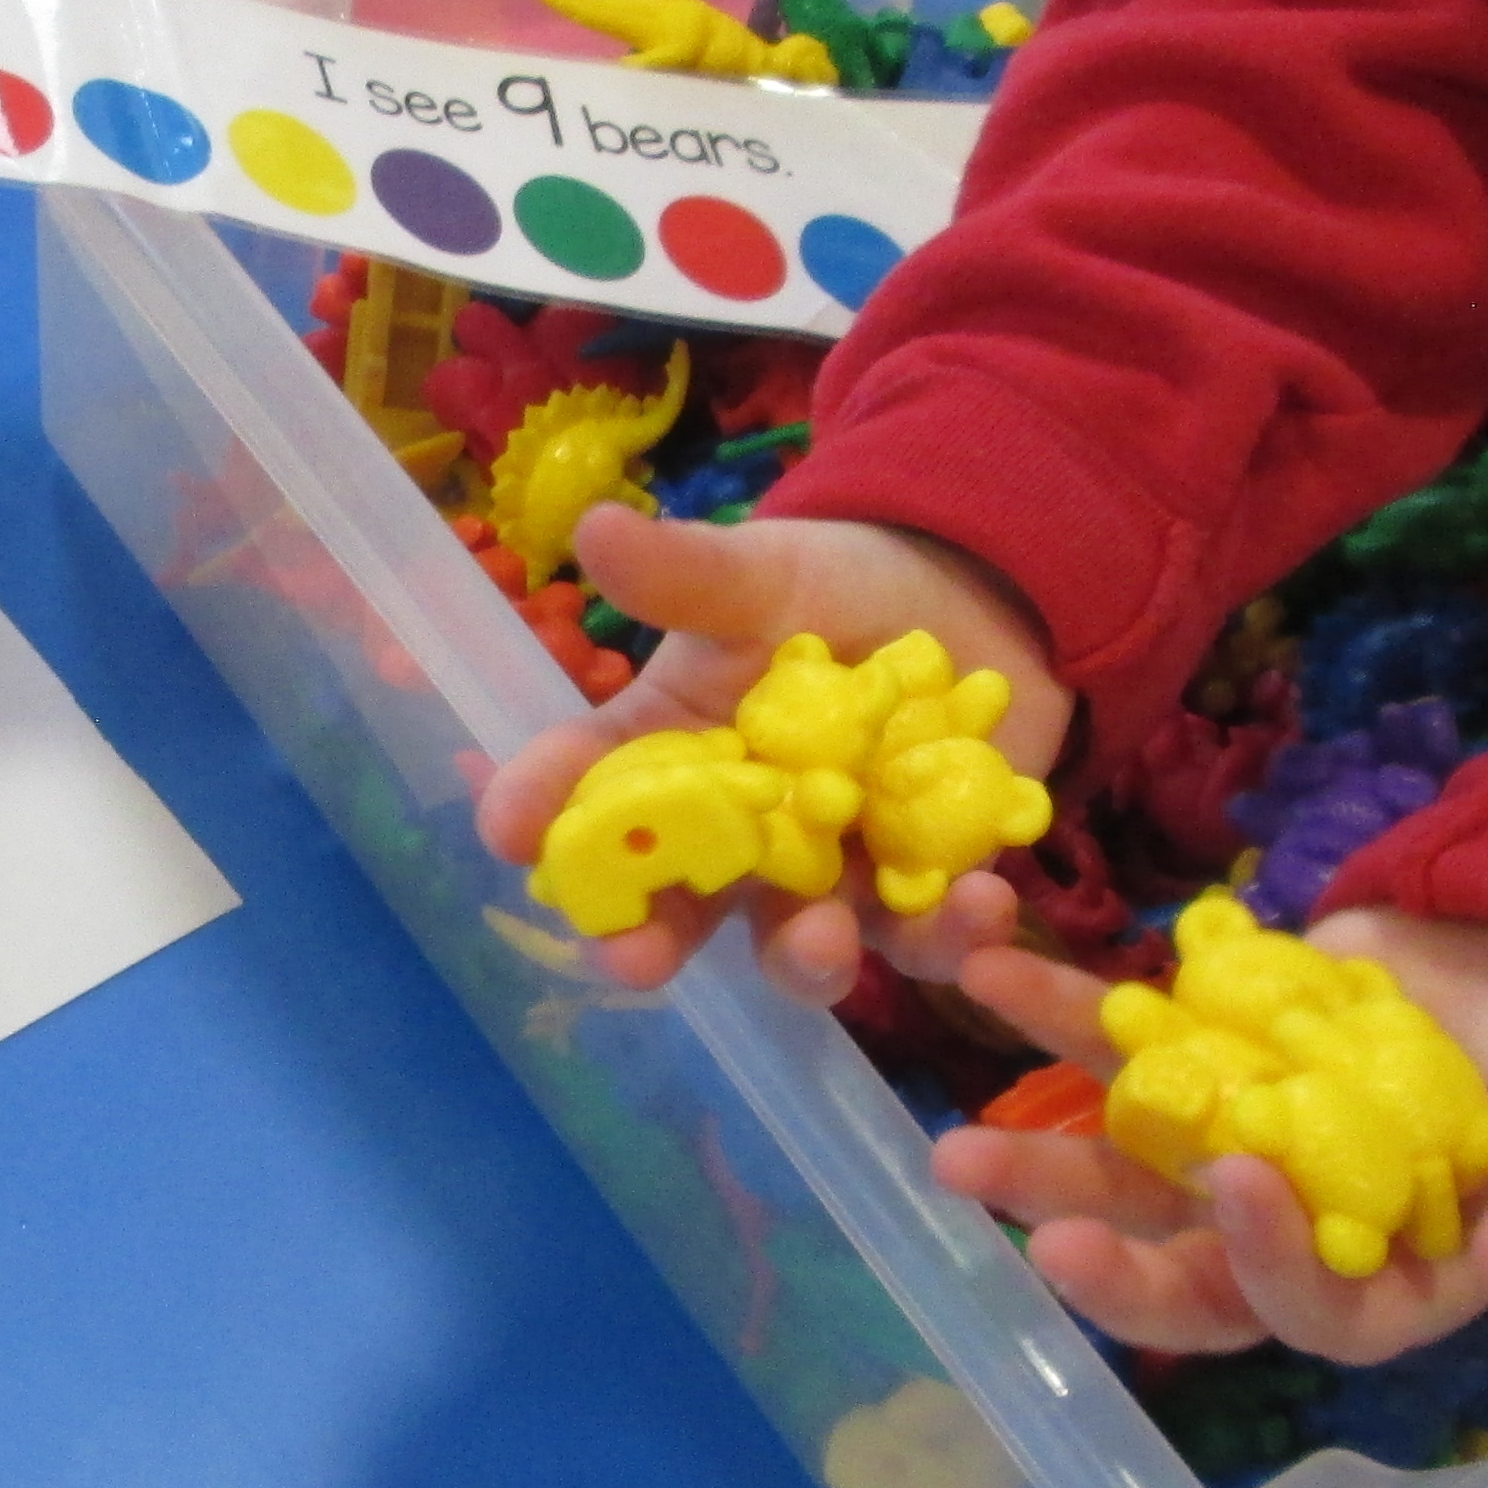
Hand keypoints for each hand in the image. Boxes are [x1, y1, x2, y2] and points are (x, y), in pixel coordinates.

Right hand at [469, 502, 1069, 1002]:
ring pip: (803, 945)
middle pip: (681, 906)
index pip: (591, 790)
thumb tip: (594, 527)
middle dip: (651, 940)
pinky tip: (981, 902)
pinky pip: (932, 928)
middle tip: (631, 960)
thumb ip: (688, 574)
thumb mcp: (762, 574)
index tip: (506, 831)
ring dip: (807, 957)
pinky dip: (953, 929)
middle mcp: (740, 839)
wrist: (969, 597)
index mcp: (676, 760)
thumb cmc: (834, 587)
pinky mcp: (927, 884)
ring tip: (820, 943)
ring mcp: (832, 874)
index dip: (539, 812)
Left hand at [934, 908, 1487, 1363]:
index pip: (1303, 1310)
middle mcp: (1273, 1237)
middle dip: (1090, 1249)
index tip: (1241, 1181)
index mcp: (1372, 1289)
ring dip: (1031, 1149)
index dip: (1265, 1263)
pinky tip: (987, 962)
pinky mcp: (1196, 1060)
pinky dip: (1045, 1006)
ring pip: (1113, 1166)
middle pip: (1171, 1266)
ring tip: (952, 1143)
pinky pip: (1106, 1044)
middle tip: (1017, 1215)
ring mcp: (1221, 1147)